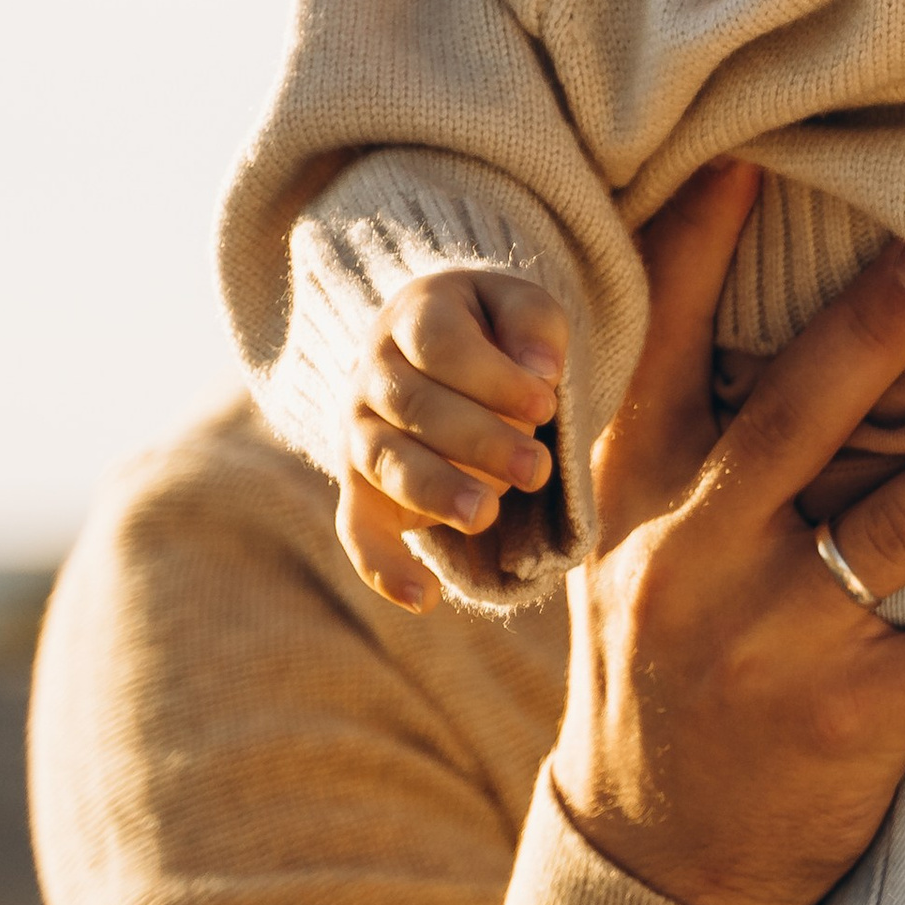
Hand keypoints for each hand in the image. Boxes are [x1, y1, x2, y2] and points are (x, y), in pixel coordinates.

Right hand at [340, 266, 567, 609]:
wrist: (438, 352)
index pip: (440, 344)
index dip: (492, 377)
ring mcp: (360, 433)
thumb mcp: (522, 304)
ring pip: (386, 464)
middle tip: (535, 469)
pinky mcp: (361, 488)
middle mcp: (373, 374)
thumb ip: (534, 324)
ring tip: (486, 514)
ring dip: (436, 491)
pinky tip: (424, 599)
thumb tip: (541, 370)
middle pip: (414, 406)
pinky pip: (358, 530)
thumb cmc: (494, 331)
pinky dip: (383, 567)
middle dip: (479, 441)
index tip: (546, 403)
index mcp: (412, 316)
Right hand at [552, 166, 904, 904]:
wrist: (652, 854)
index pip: (662, 342)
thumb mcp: (633, 534)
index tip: (753, 147)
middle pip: (797, 412)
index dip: (698, 243)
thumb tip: (729, 263)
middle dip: (877, 324)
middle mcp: (693, 550)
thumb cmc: (659, 655)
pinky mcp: (848, 716)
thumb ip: (681, 423)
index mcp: (640, 486)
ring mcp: (771, 637)